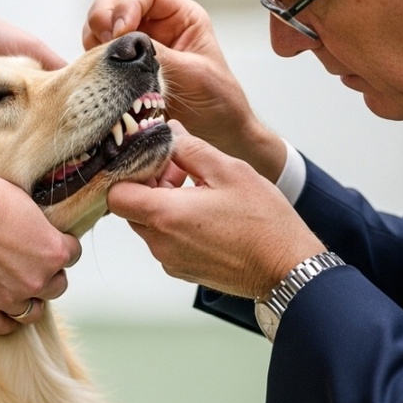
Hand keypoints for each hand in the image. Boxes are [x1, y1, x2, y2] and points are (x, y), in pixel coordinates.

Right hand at [0, 174, 80, 333]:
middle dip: (48, 275)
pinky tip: (3, 311)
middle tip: (32, 265)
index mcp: (54, 250)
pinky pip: (2, 327)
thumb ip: (37, 223)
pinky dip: (6, 321)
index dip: (61, 247)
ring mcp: (10, 298)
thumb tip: (37, 224)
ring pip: (33, 312)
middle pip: (57, 286)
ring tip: (20, 290)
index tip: (49, 242)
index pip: (73, 254)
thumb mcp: (25, 202)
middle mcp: (38, 278)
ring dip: (30, 300)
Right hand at [83, 0, 285, 180]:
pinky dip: (91, 56)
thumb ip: (158, 55)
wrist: (217, 137)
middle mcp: (155, 23)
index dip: (127, 3)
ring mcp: (134, 43)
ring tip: (105, 62)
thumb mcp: (193, 75)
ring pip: (99, 21)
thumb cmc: (217, 103)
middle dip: (103, 13)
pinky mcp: (121, 66)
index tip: (121, 31)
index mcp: (180, 16)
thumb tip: (122, 42)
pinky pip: (95, 50)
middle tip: (104, 42)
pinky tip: (103, 74)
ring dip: (94, 36)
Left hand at [107, 122, 325, 298]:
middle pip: (130, 208)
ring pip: (148, 224)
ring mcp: (171, 260)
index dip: (129, 173)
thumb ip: (190, 148)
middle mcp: (160, 243)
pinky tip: (206, 212)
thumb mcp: (228, 170)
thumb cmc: (263, 222)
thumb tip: (169, 133)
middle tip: (180, 171)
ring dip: (164, 203)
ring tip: (198, 190)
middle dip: (149, 185)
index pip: (116, 193)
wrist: (286, 267)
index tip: (153, 161)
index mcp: (165, 215)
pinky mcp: (183, 269)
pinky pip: (165, 240)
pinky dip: (175, 223)